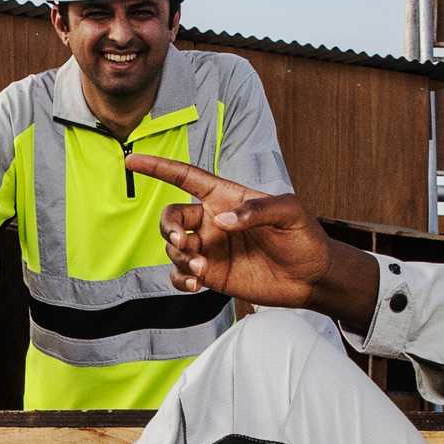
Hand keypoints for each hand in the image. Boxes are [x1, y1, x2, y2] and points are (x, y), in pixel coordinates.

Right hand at [126, 155, 381, 333]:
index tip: (131, 159)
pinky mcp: (211, 274)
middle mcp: (212, 220)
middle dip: (169, 228)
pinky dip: (179, 278)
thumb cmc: (304, 237)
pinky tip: (195, 284)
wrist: (312, 277)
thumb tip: (221, 222)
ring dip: (180, 257)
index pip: (185, 177)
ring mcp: (210, 248)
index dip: (157, 167)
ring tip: (202, 269)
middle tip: (185, 242)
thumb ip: (256, 210)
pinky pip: (180, 274)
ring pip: (173, 247)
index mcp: (226, 197)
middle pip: (171, 216)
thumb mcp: (289, 213)